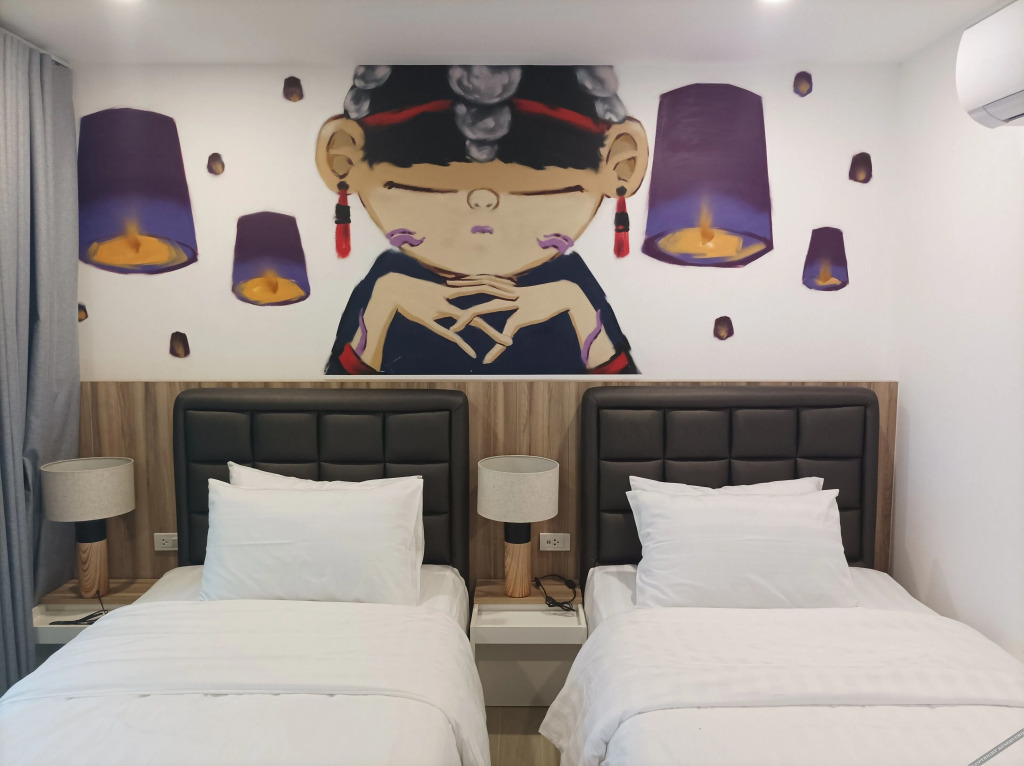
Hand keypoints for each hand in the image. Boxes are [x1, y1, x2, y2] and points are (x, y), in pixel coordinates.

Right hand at [355, 273, 513, 368]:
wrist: (391, 289)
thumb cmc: (413, 289)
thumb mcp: (434, 288)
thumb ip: (449, 291)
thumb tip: (459, 290)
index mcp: (451, 287)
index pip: (481, 283)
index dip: (498, 285)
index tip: (515, 287)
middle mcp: (450, 296)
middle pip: (482, 298)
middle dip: (502, 301)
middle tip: (521, 305)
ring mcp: (441, 308)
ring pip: (471, 320)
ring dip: (491, 331)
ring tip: (506, 342)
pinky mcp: (431, 320)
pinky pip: (449, 333)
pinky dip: (462, 343)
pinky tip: (474, 353)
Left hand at [450, 280, 614, 365]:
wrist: (563, 295)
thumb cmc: (545, 296)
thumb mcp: (526, 295)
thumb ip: (513, 297)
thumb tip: (507, 299)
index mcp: (506, 286)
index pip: (482, 279)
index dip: (465, 279)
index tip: (450, 279)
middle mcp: (508, 292)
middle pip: (479, 288)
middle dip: (460, 291)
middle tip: (442, 292)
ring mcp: (514, 304)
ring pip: (486, 309)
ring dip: (468, 318)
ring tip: (453, 328)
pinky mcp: (522, 316)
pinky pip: (505, 333)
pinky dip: (496, 348)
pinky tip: (487, 359)